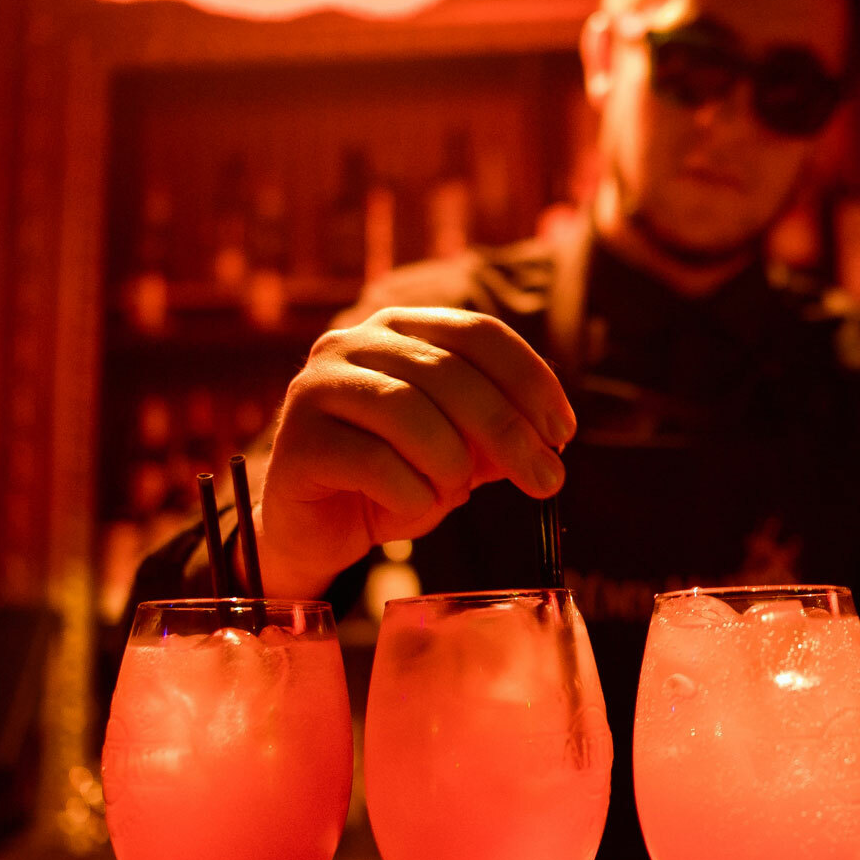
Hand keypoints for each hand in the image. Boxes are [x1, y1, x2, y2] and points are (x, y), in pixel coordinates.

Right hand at [257, 307, 577, 598]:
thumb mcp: (458, 453)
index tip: (563, 433)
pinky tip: (412, 508)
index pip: (478, 332)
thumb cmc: (392, 481)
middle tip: (547, 482)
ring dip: (451, 466)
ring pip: (412, 414)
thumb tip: (545, 440)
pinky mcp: (297, 440)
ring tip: (451, 493)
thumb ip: (494, 436)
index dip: (530, 380)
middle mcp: (352, 342)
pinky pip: (375, 464)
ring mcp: (317, 386)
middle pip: (451, 372)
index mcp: (399, 328)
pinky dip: (412, 496)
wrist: (316, 530)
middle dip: (509, 432)